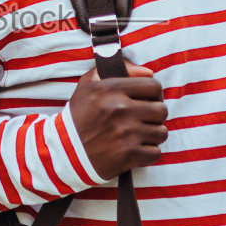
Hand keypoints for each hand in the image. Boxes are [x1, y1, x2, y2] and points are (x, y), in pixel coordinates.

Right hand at [67, 64, 166, 178]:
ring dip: (153, 135)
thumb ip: (119, 70)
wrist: (64, 151)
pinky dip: (148, 153)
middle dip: (155, 115)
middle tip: (144, 120)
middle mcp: (120, 109)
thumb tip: (148, 71)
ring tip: (140, 136)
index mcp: (111, 89)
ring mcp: (125, 133)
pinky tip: (136, 150)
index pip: (154, 86)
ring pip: (161, 132)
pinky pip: (155, 152)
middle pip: (161, 110)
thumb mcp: (89, 85)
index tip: (148, 101)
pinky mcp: (128, 155)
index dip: (154, 94)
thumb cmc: (79, 116)